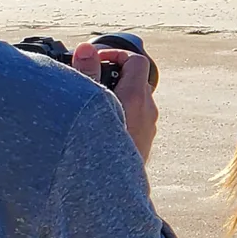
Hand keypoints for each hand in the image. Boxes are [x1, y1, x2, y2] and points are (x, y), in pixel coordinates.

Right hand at [73, 42, 157, 161]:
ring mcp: (149, 127)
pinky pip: (136, 118)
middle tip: (92, 82)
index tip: (97, 61)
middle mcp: (148, 110)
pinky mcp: (145, 142)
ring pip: (136, 100)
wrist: (110, 188)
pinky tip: (101, 125)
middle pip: (135, 80)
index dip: (116, 55)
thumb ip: (87, 74)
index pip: (136, 61)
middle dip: (114, 75)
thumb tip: (86, 49)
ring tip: (94, 104)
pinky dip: (122, 113)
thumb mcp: (89, 105)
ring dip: (117, 95)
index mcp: (136, 97)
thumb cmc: (99, 148)